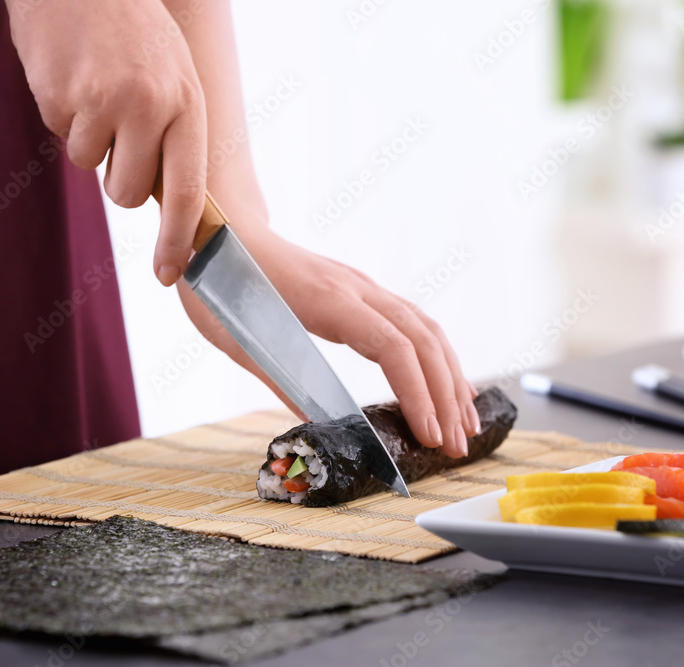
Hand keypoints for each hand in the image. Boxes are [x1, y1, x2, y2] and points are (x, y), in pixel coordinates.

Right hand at [5, 0, 205, 285]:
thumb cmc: (133, 31)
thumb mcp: (173, 76)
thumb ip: (172, 135)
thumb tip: (164, 203)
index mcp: (185, 104)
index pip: (187, 191)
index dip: (177, 240)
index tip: (169, 274)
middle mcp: (148, 106)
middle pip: (128, 193)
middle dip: (119, 178)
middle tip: (118, 131)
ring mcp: (100, 101)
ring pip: (89, 166)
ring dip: (88, 138)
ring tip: (97, 86)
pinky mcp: (57, 96)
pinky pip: (59, 134)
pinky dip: (63, 113)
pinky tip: (73, 74)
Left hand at [179, 228, 480, 458]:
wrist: (221, 231)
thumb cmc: (221, 284)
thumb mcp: (238, 340)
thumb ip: (282, 380)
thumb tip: (320, 428)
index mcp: (329, 299)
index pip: (394, 348)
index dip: (418, 394)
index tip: (427, 436)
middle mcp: (357, 288)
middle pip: (423, 340)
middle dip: (446, 396)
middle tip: (455, 447)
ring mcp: (363, 286)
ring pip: (425, 329)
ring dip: (450, 377)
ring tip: (463, 424)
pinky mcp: (360, 292)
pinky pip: (411, 322)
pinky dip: (435, 356)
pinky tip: (445, 383)